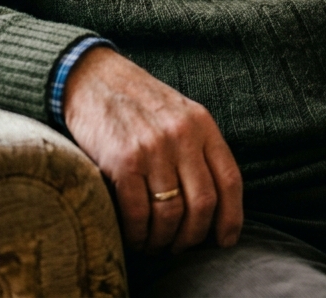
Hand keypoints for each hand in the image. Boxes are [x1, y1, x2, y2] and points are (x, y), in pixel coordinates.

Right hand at [62, 46, 242, 253]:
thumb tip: (213, 205)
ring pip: (171, 215)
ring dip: (163, 241)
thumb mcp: (179, 114)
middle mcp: (181, 135)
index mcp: (201, 124)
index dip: (231, 218)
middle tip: (179, 246)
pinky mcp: (123, 161)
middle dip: (193, 236)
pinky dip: (138, 235)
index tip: (224, 241)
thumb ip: (197, 148)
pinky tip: (134, 236)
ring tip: (154, 244)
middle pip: (203, 204)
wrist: (93, 79)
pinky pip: (138, 214)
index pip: (230, 180)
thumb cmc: (138, 103)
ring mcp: (153, 148)